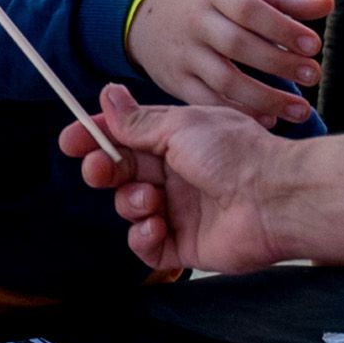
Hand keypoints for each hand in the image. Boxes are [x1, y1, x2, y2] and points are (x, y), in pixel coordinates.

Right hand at [62, 85, 298, 274]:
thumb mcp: (179, 126)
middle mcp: (176, 174)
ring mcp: (180, 210)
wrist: (274, 198)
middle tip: (98, 169)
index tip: (70, 140)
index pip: (126, 137)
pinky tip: (154, 226)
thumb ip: (138, 121)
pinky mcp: (184, 245)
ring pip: (130, 208)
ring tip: (150, 200)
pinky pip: (146, 246)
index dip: (96, 137)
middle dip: (104, 170)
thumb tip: (109, 95)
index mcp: (176, 140)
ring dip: (130, 203)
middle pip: (122, 173)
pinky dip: (142, 237)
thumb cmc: (236, 155)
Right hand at [129, 0, 328, 128]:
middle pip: (238, 45)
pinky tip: (267, 119)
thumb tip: (326, 5)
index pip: (249, 9)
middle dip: (279, 63)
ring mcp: (184, 54)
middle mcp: (196, 22)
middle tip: (313, 76)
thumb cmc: (205, 0)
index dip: (282, 27)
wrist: (141, 15)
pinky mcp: (175, 82)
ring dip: (265, 97)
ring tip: (300, 110)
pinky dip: (238, 112)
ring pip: (224, 79)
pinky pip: (207, 101)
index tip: (313, 45)